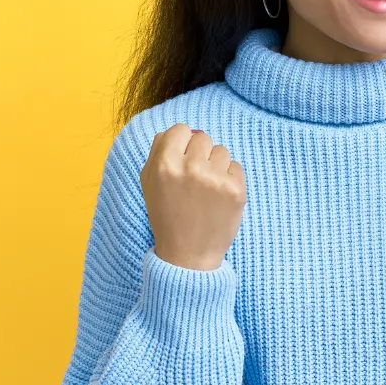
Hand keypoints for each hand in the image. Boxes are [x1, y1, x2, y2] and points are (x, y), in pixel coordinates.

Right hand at [140, 123, 246, 270]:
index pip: (180, 129)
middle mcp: (190, 167)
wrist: (188, 255)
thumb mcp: (149, 183)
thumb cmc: (167, 216)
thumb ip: (158, 151)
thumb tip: (177, 131)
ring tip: (206, 190)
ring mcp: (215, 178)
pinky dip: (229, 179)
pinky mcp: (236, 189)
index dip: (181, 143)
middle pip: (203, 137)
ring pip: (221, 150)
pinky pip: (236, 167)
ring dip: (216, 166)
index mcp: (164, 164)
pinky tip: (218, 198)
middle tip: (194, 179)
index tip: (182, 160)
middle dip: (199, 154)